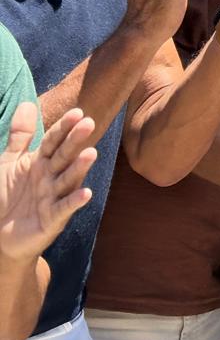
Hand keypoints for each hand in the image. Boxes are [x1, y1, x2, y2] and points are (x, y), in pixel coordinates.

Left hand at [0, 103, 96, 263]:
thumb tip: (27, 104)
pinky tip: (86, 193)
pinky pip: (63, 209)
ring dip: (79, 168)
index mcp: (41, 162)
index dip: (64, 128)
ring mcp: (53, 197)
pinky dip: (75, 202)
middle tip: (89, 123)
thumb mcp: (9, 163)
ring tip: (90, 153)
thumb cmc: (6, 196)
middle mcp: (50, 177)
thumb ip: (21, 136)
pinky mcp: (52, 219)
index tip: (77, 112)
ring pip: (68, 180)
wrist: (0, 235)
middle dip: (75, 141)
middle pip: (64, 156)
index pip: (54, 141)